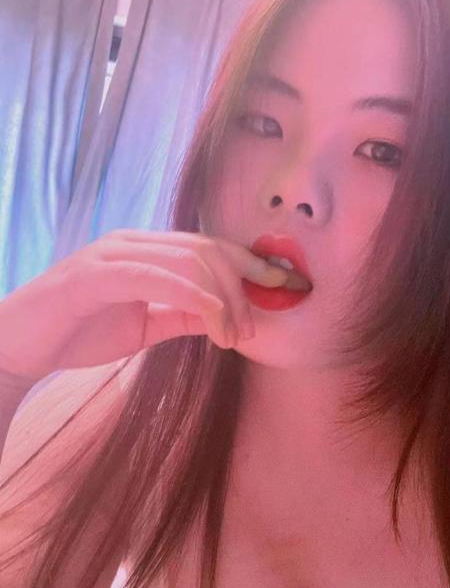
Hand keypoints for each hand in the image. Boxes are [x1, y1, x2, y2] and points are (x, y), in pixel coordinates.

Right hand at [0, 228, 288, 379]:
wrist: (18, 345)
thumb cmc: (78, 333)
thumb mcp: (144, 327)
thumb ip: (181, 316)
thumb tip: (226, 318)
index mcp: (146, 250)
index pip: (209, 246)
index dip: (252, 263)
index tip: (286, 285)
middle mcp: (133, 242)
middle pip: (208, 249)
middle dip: (243, 286)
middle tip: (254, 329)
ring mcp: (114, 253)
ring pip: (190, 260)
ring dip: (224, 299)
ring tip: (234, 336)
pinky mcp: (96, 273)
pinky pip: (158, 277)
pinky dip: (195, 298)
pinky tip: (215, 323)